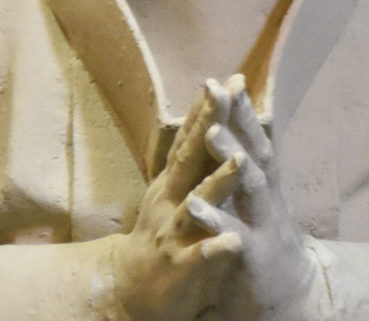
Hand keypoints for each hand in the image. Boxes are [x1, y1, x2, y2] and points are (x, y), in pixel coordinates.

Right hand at [112, 87, 245, 320]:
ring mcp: (173, 231)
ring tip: (240, 161)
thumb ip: (192, 161)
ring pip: (198, 204)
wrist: (128, 289)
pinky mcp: (178, 266)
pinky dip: (214, 247)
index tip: (230, 80)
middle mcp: (171, 199)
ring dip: (218, 182)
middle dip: (210, 125)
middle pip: (191, 157)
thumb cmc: (161, 233)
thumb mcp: (173, 192)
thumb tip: (210, 122)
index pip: (192, 139)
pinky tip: (233, 240)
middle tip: (227, 94)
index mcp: (174, 182)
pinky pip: (198, 256)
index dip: (209, 109)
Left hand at [191, 75, 323, 320]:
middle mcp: (267, 198)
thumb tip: (252, 128)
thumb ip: (255, 168)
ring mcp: (263, 224)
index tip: (228, 78)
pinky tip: (195, 205)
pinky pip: (233, 234)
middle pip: (254, 151)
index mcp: (264, 186)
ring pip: (249, 185)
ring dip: (230, 157)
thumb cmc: (270, 243)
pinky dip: (215, 219)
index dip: (242, 111)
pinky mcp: (254, 254)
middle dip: (237, 119)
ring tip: (211, 133)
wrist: (293, 297)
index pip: (254, 140)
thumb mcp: (264, 202)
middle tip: (218, 89)